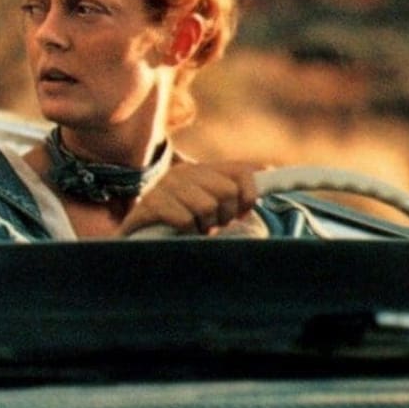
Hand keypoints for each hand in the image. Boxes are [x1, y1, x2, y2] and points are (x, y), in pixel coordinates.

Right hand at [118, 161, 264, 237]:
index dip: (249, 196)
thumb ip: (237, 187)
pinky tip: (178, 233)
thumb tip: (270, 168)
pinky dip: (186, 232)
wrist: (138, 239)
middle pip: (226, 191)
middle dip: (224, 216)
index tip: (242, 213)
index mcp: (201, 169)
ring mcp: (162, 187)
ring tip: (194, 230)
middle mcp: (181, 173)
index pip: (243, 171)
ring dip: (203, 226)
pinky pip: (183, 219)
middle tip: (211, 226)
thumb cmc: (182, 225)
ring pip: (205, 206)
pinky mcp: (147, 206)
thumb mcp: (211, 205)